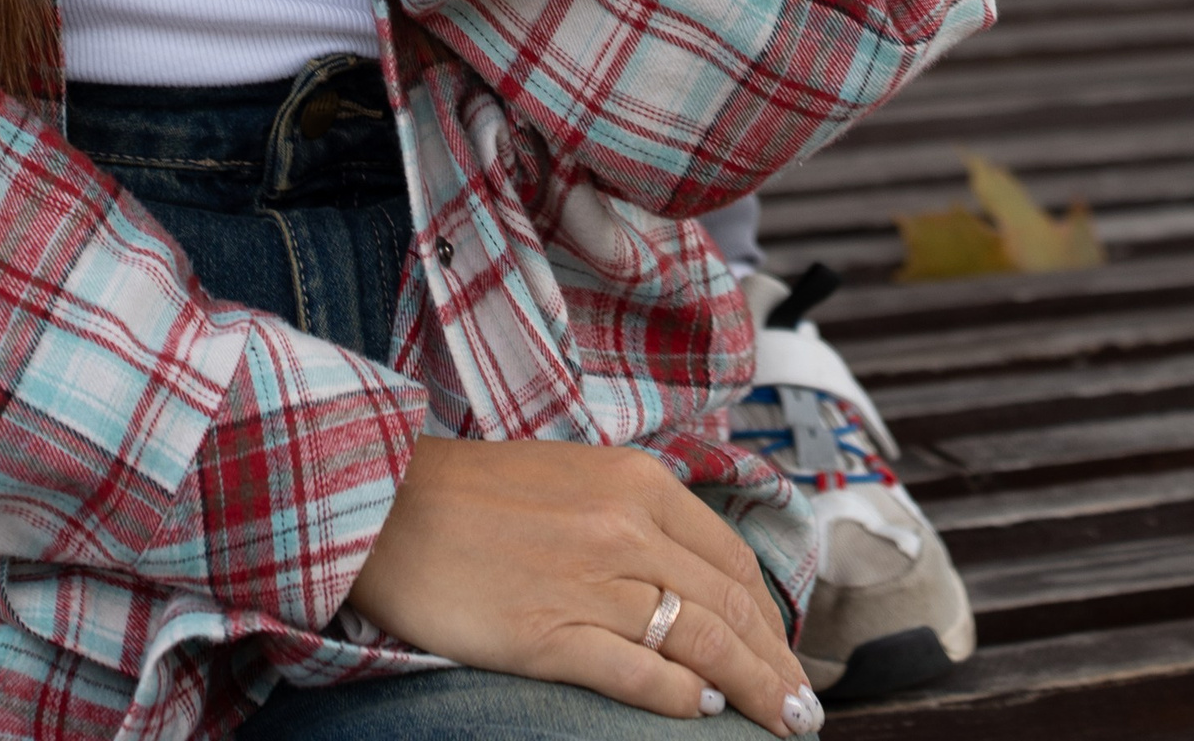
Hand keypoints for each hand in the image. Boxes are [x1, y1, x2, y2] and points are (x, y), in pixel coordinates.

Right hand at [348, 435, 816, 730]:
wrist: (388, 505)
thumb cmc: (478, 494)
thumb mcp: (577, 478)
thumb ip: (637, 517)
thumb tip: (692, 578)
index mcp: (636, 483)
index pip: (733, 560)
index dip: (771, 618)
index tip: (788, 657)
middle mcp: (626, 527)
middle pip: (730, 606)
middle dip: (778, 666)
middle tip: (805, 709)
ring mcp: (592, 581)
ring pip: (702, 643)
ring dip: (755, 690)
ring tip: (784, 725)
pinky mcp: (552, 633)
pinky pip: (639, 672)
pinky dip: (683, 697)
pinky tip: (705, 713)